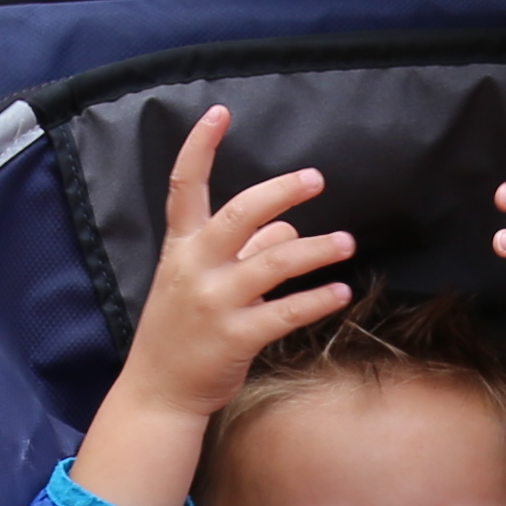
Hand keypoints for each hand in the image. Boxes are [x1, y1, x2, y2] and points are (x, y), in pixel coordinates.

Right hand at [73, 105, 352, 505]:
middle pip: (239, 215)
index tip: (219, 113)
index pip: (185, 186)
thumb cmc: (181, 333)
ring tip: (347, 243)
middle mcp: (195, 268)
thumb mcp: (200, 283)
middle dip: (280, 192)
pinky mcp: (236, 337)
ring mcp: (215, 303)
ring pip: (274, 263)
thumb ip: (244, 251)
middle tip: (316, 179)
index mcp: (181, 248)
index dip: (200, 147)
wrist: (158, 392)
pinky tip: (341, 292)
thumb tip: (287, 227)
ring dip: (316, 250)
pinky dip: (317, 300)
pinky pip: (286, 312)